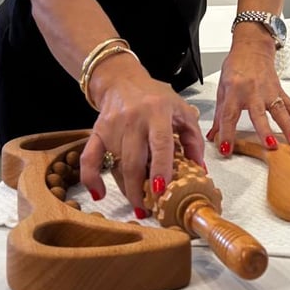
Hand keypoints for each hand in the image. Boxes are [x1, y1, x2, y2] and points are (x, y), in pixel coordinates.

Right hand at [78, 54, 203, 217]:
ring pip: (116, 164)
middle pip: (133, 160)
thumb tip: (200, 170)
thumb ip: (193, 139)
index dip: (160, 168)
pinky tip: (99, 194)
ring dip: (126, 188)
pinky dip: (91, 178)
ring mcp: (112, 126)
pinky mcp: (96, 132)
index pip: (160, 143)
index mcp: (158, 112)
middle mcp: (134, 119)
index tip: (160, 189)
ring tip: (138, 204)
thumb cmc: (156, 97)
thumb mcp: (182, 111)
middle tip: (147, 209)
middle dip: (139, 189)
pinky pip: (89, 158)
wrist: (122, 80)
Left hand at [206, 30, 289, 155]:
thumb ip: (219, 115)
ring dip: (289, 127)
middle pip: (259, 114)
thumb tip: (213, 135)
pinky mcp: (279, 91)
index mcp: (234, 91)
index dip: (226, 133)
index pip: (228, 116)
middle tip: (270, 146)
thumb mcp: (222, 89)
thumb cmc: (236, 67)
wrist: (252, 48)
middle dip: (265, 131)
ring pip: (280, 111)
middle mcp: (253, 92)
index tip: (225, 149)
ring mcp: (269, 91)